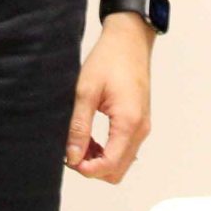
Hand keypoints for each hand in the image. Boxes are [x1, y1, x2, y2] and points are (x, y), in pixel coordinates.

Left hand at [66, 17, 153, 183]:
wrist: (129, 40)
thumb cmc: (109, 59)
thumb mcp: (86, 91)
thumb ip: (79, 127)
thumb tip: (72, 156)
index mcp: (128, 122)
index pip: (109, 165)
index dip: (87, 169)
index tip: (68, 158)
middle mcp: (140, 129)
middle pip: (117, 170)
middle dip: (93, 168)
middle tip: (72, 150)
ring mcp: (143, 126)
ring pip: (121, 162)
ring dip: (100, 160)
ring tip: (79, 142)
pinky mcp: (140, 122)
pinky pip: (125, 149)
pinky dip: (108, 151)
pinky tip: (91, 137)